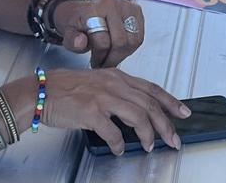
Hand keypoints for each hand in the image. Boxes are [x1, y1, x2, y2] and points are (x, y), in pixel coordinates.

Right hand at [42, 68, 190, 154]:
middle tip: (173, 139)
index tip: (184, 113)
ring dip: (147, 134)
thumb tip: (136, 109)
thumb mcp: (97, 82)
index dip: (171, 102)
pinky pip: (113, 132)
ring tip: (148, 146)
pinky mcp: (91, 112)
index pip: (152, 89)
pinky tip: (119, 149)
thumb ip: (117, 91)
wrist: (41, 91)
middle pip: (149, 105)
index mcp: (118, 76)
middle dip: (165, 124)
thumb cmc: (65, 89)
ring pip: (138, 116)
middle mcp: (113, 84)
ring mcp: (103, 97)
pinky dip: (119, 143)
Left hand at [54, 0, 145, 68]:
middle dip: (113, 58)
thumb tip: (81, 42)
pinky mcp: (136, 11)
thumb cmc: (77, 22)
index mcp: (94, 9)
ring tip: (112, 57)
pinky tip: (119, 49)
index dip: (100, 57)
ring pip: (134, 40)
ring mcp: (127, 6)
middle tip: (105, 63)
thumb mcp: (68, 33)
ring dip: (123, 54)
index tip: (96, 63)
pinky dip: (130, 47)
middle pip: (121, 41)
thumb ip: (72, 40)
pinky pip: (139, 36)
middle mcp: (113, 4)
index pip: (103, 41)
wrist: (82, 10)